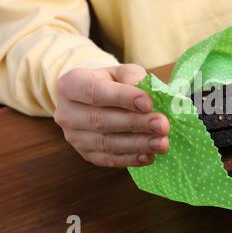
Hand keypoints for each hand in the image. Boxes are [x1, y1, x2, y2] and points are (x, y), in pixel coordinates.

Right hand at [54, 64, 169, 167]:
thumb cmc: (112, 83)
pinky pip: (109, 160)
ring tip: (162, 143)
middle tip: (162, 125)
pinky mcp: (87, 155)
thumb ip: (132, 77)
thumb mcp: (121, 72)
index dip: (122, 98)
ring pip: (106, 143)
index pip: (95, 92)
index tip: (148, 103)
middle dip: (135, 124)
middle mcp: (67, 113)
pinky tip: (150, 156)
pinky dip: (131, 159)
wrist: (98, 101)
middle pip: (101, 120)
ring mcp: (74, 137)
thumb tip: (146, 91)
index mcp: (71, 85)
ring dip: (137, 144)